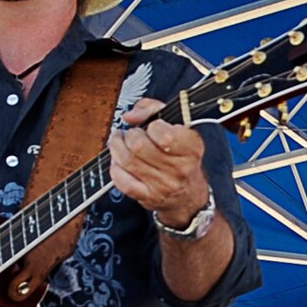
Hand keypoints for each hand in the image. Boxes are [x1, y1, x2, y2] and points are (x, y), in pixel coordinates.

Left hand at [109, 98, 210, 227]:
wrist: (189, 196)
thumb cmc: (183, 158)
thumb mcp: (179, 128)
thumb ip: (154, 110)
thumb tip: (130, 115)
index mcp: (191, 148)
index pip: (163, 134)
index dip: (152, 126)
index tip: (152, 127)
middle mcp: (179, 169)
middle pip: (139, 146)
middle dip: (130, 135)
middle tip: (132, 135)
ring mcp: (163, 185)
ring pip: (126, 160)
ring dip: (117, 147)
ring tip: (120, 143)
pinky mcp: (148, 197)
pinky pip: (121, 180)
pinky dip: (115, 168)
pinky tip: (120, 162)